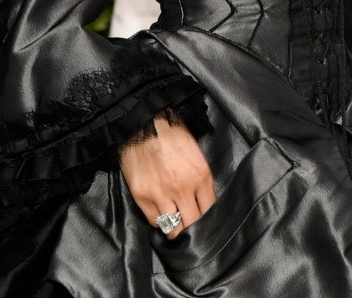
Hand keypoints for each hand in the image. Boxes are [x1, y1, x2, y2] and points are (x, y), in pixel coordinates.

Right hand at [119, 116, 215, 237]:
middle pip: (192, 225)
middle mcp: (182, 188)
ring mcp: (160, 194)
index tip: (206, 223)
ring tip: (176, 227)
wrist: (144, 121)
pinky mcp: (141, 196)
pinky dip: (159, 222)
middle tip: (192, 230)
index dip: (209, 220)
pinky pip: (154, 221)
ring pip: (173, 229)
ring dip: (176, 230)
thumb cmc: (172, 133)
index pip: (210, 211)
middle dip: (194, 230)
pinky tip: (162, 215)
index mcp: (200, 175)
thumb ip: (201, 180)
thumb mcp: (196, 153)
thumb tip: (204, 203)